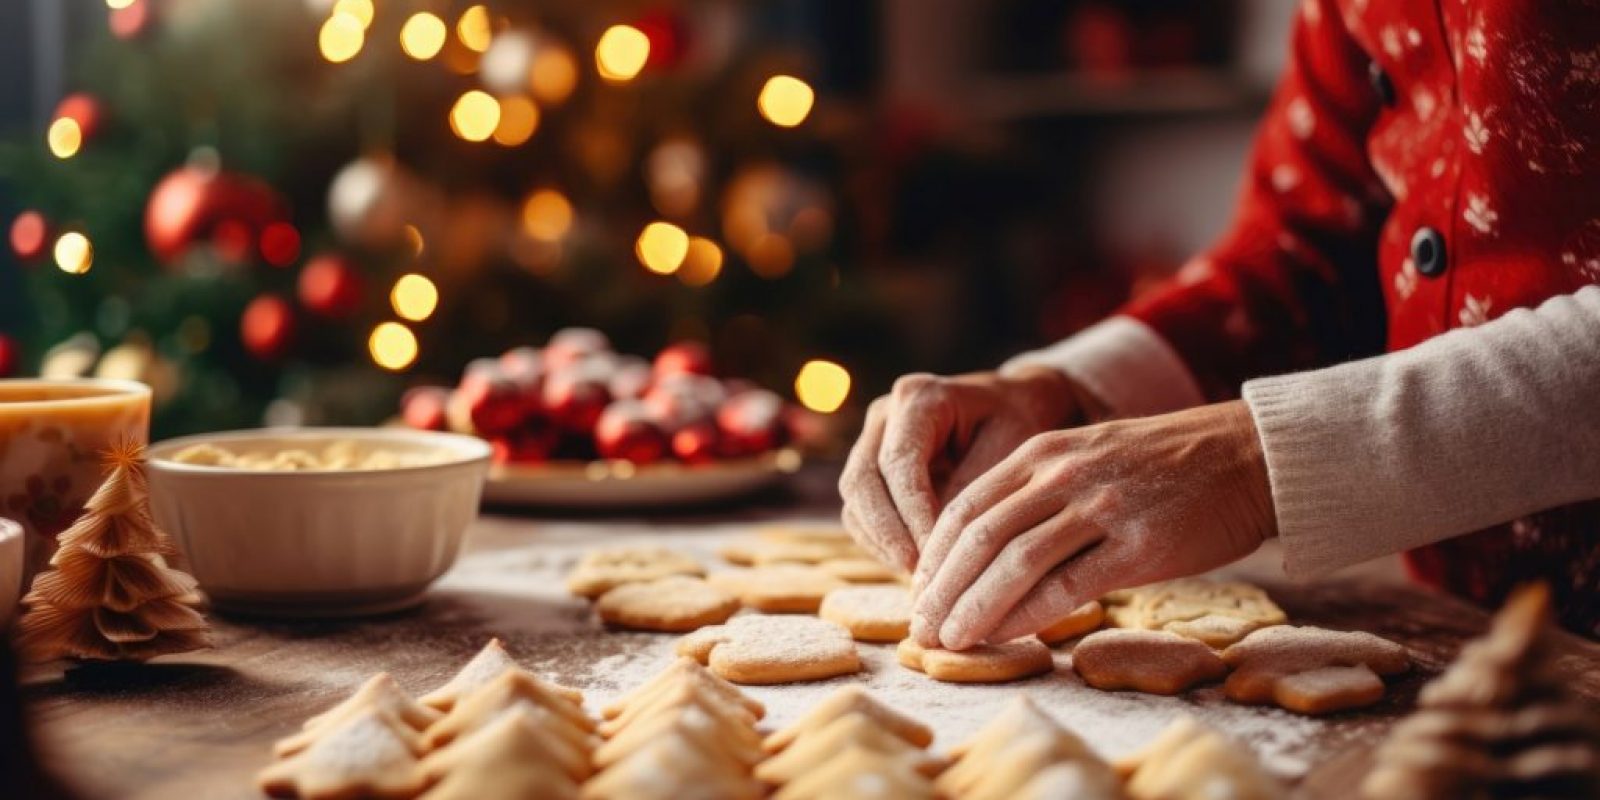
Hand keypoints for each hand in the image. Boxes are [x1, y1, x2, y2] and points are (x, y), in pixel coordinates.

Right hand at [838, 367, 1094, 571]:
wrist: (1017, 405)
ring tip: (920, 578)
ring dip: (882, 542)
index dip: (912, 515)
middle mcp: (885, 415)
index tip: (935, 557)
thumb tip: (938, 543)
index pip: (899, 464)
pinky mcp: (872, 468)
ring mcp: (872, 440)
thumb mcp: (1010, 450)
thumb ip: (973, 490)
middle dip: (888, 533)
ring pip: (855, 500)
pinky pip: (861, 512)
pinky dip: (882, 542)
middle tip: (919, 575)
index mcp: (918, 398)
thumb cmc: (1020, 422)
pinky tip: (915, 567)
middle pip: (862, 481)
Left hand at [910, 400, 1275, 649]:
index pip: (965, 508)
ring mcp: (1099, 507)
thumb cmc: (1163, 468)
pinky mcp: (1137, 545)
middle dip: (942, 589)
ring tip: (950, 641)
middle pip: (978, 537)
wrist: (1245, 456)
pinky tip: (1005, 637)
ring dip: (974, 608)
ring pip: (1014, 563)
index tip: (918, 595)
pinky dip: (1027, 616)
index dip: (933, 557)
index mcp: (1041, 453)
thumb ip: (1036, 495)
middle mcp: (1061, 475)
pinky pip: (1067, 586)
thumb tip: (985, 555)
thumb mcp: (1085, 458)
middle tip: (922, 629)